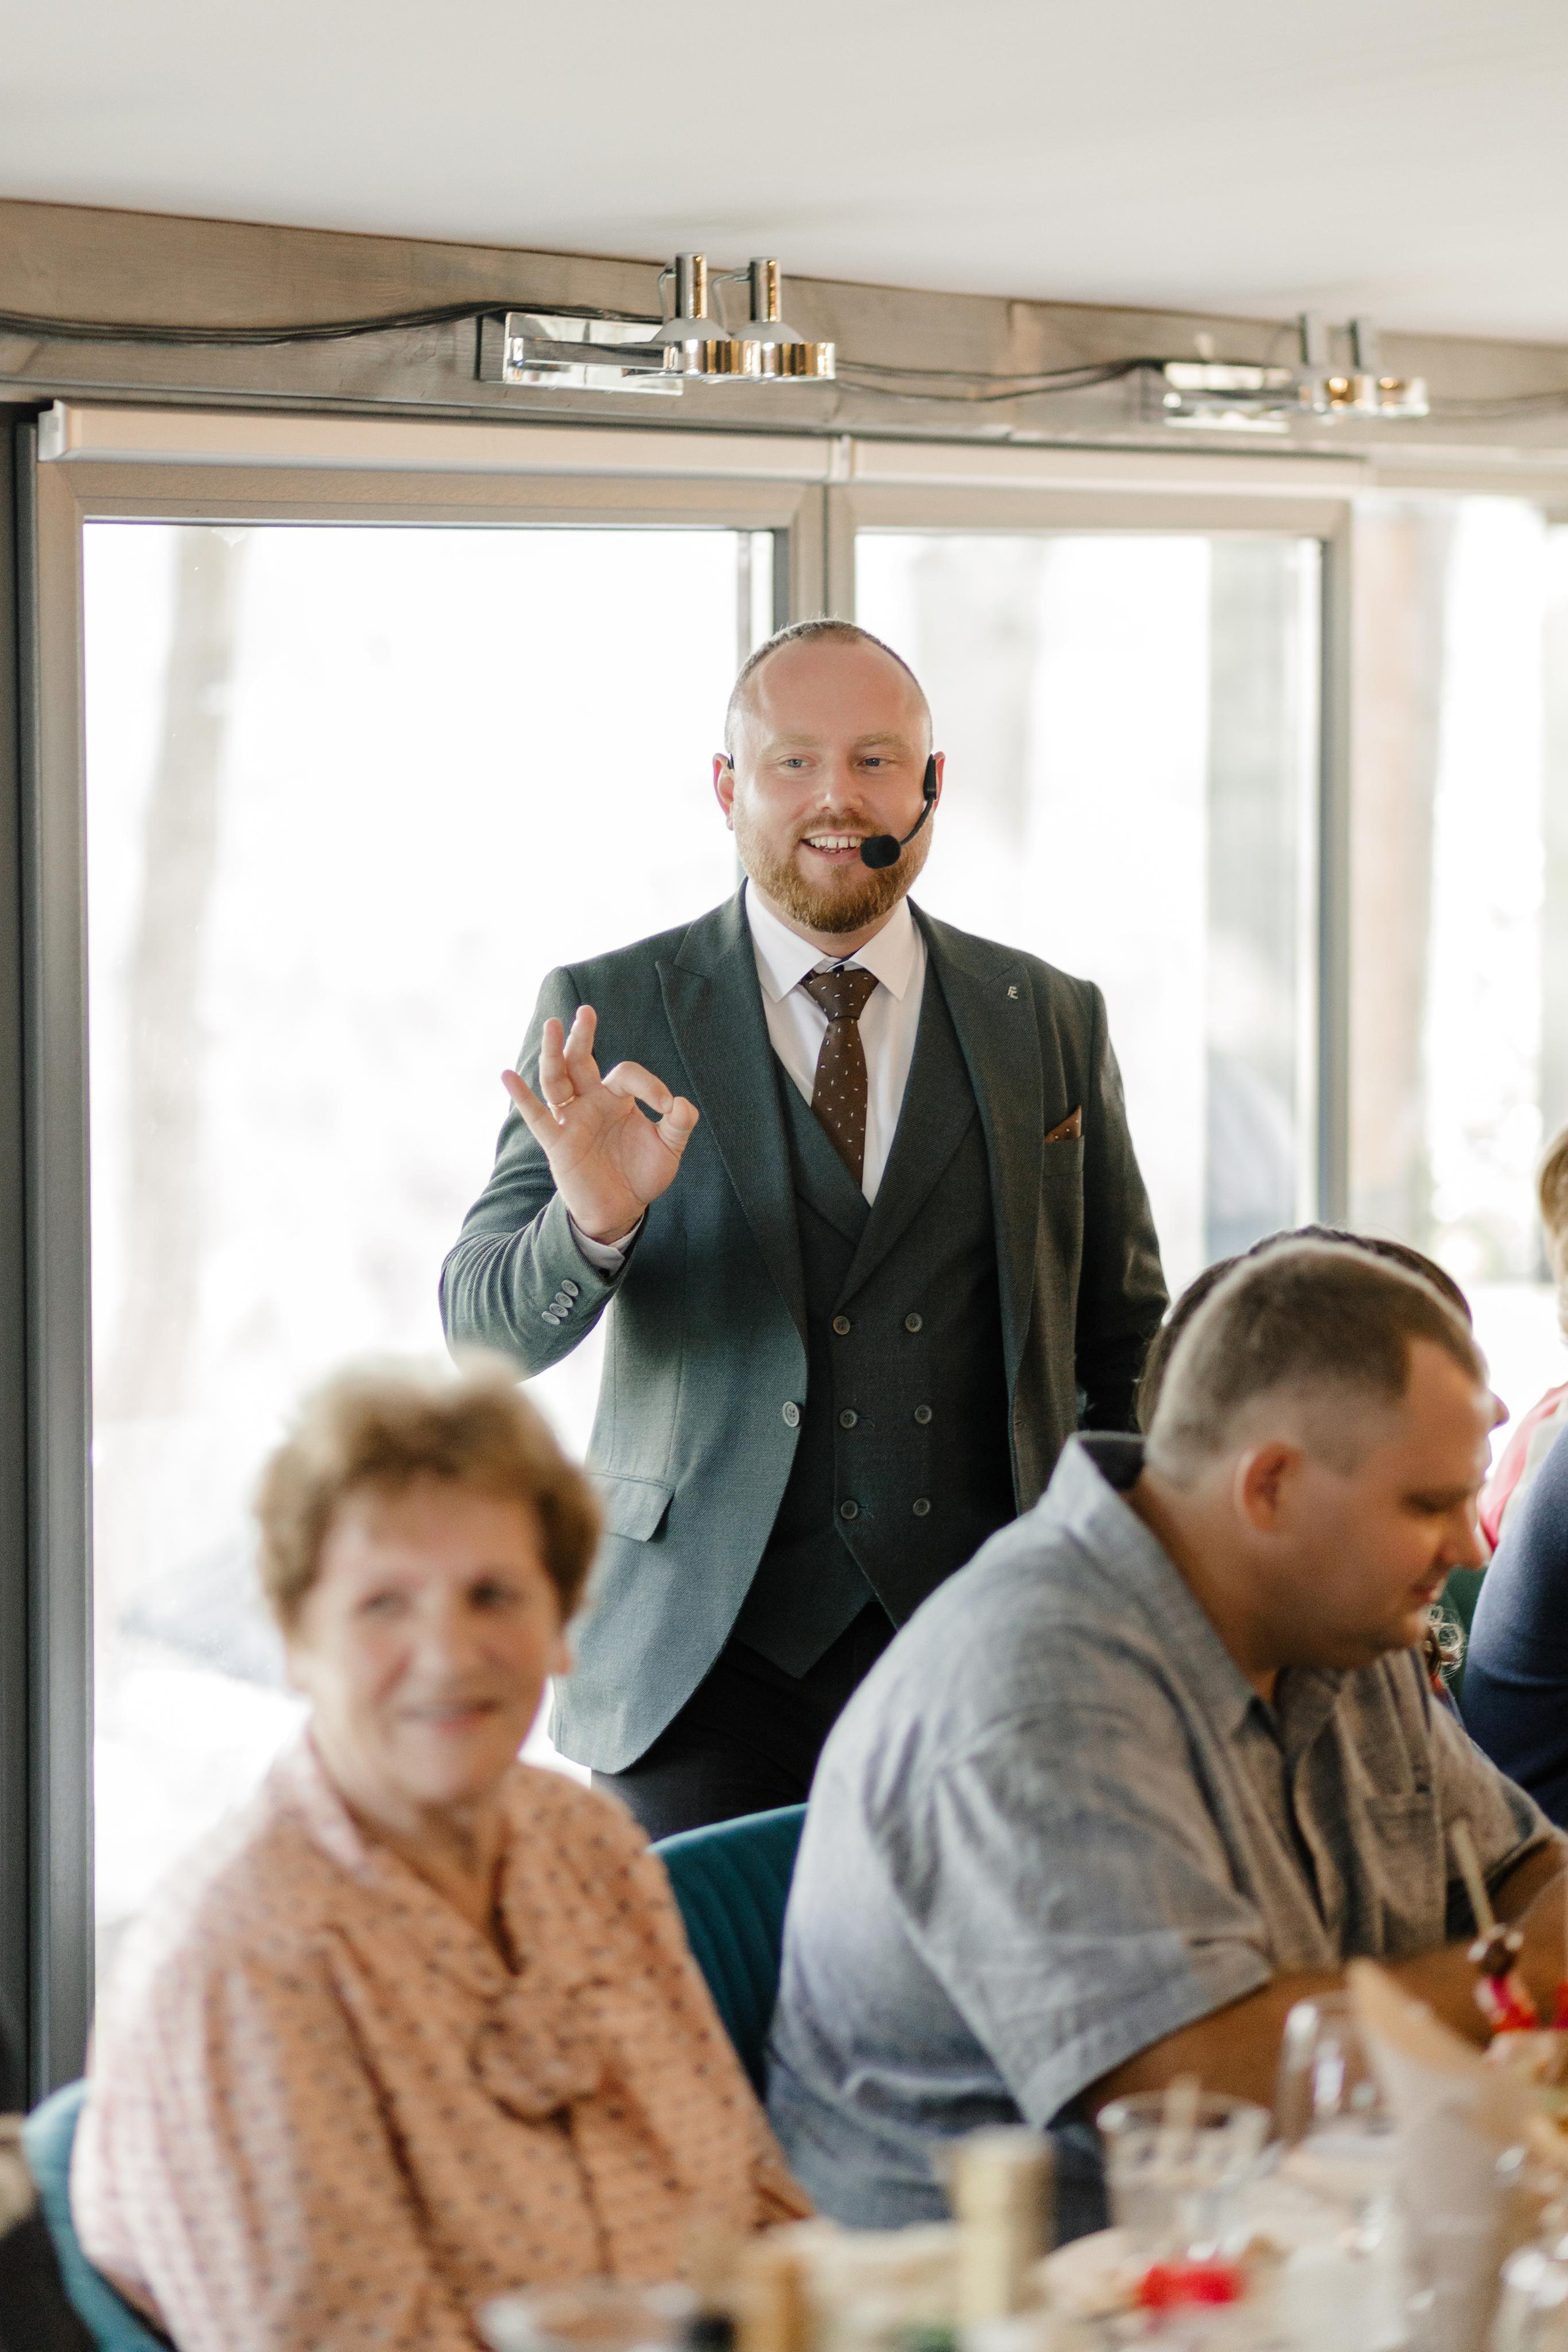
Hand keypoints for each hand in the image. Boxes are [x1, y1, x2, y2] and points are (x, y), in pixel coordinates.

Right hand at [502, 1005, 698, 1244]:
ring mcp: (572, 1120)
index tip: (667, 1107)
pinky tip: (508, 1076)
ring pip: (557, 1080)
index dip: (649, 1085)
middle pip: (580, 1061)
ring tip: (553, 1025)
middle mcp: (590, 1102)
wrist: (621, 1210)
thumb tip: (680, 1103)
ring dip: (553, 1053)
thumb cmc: (641, 1174)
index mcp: (616, 1098)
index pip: (626, 1074)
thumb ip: (678, 1125)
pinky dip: (522, 1097)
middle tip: (586, 1012)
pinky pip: (537, 1117)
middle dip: (582, 1037)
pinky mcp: (558, 1143)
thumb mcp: (668, 1150)